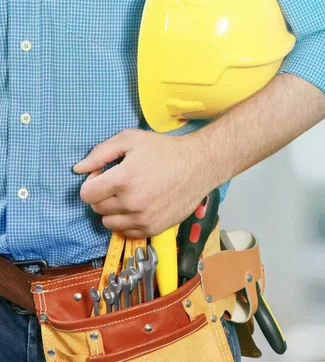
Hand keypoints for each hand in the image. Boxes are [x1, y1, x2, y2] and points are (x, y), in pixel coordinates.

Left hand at [73, 129, 209, 237]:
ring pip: (109, 223)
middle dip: (102, 195)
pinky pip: (127, 232)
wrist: (199, 166)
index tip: (104, 175)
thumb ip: (100, 152)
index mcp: (122, 180)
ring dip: (113, 210)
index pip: (86, 194)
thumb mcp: (131, 139)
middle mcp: (131, 203)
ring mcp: (143, 218)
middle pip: (97, 208)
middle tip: (118, 183)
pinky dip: (127, 222)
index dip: (92, 182)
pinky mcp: (154, 228)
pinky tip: (139, 206)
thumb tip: (78, 169)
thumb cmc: (165, 150)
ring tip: (128, 196)